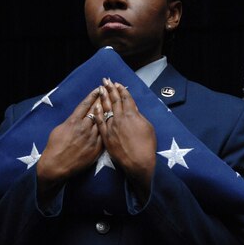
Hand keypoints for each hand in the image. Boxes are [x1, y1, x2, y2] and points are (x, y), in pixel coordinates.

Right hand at [36, 87, 103, 193]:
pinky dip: (108, 129)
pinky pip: (104, 136)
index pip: (85, 105)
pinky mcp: (96, 148)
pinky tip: (113, 124)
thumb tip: (77, 117)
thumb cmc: (54, 148)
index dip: (93, 96)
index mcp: (73, 121)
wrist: (56, 166)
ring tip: (114, 106)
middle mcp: (84, 128)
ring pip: (103, 123)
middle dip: (103, 101)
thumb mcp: (59, 129)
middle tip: (110, 92)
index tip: (98, 89)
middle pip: (96, 111)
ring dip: (108, 113)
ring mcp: (91, 138)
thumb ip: (70, 121)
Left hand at [94, 78, 155, 200]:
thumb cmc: (147, 146)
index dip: (121, 90)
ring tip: (100, 89)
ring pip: (106, 108)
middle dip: (110, 89)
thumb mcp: (148, 128)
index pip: (126, 98)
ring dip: (103, 97)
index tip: (118, 84)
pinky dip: (97, 113)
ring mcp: (112, 127)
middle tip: (106, 81)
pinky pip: (100, 122)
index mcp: (132, 115)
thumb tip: (134, 110)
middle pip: (114, 100)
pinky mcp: (106, 136)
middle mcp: (120, 118)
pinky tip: (95, 106)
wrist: (138, 163)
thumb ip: (139, 117)